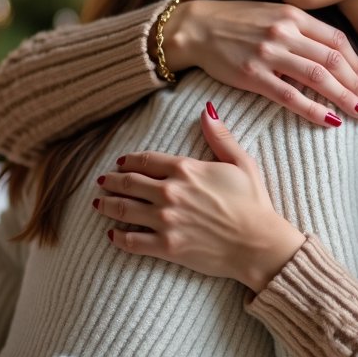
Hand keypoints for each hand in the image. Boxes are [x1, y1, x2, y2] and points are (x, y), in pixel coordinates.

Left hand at [95, 104, 305, 292]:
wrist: (258, 244)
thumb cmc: (254, 202)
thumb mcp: (241, 162)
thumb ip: (220, 136)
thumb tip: (207, 110)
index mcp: (186, 169)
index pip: (146, 160)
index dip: (130, 160)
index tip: (121, 162)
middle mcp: (170, 192)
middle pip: (129, 182)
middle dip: (111, 181)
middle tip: (102, 181)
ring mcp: (166, 220)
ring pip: (124, 209)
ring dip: (107, 205)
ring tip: (98, 203)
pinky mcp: (166, 246)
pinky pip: (132, 241)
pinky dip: (118, 237)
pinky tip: (112, 234)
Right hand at [164, 0, 357, 125]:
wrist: (197, 27)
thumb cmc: (237, 23)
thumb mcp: (273, 15)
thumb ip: (302, 30)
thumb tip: (333, 56)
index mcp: (294, 15)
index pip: (338, 42)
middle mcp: (285, 31)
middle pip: (334, 61)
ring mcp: (269, 53)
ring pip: (319, 78)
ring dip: (345, 99)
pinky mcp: (253, 74)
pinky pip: (291, 96)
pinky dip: (314, 110)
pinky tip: (331, 121)